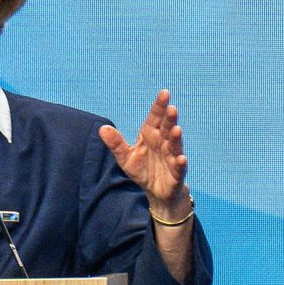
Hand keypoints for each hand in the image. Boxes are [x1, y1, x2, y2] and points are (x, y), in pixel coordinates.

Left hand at [98, 89, 190, 217]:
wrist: (156, 192)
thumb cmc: (143, 170)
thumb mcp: (125, 157)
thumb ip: (116, 143)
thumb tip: (102, 128)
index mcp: (151, 136)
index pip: (155, 118)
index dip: (159, 106)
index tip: (164, 93)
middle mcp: (163, 144)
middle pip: (167, 128)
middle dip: (170, 119)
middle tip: (171, 108)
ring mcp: (172, 158)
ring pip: (175, 146)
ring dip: (176, 138)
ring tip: (176, 130)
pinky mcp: (176, 174)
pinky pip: (179, 168)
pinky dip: (180, 163)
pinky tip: (181, 159)